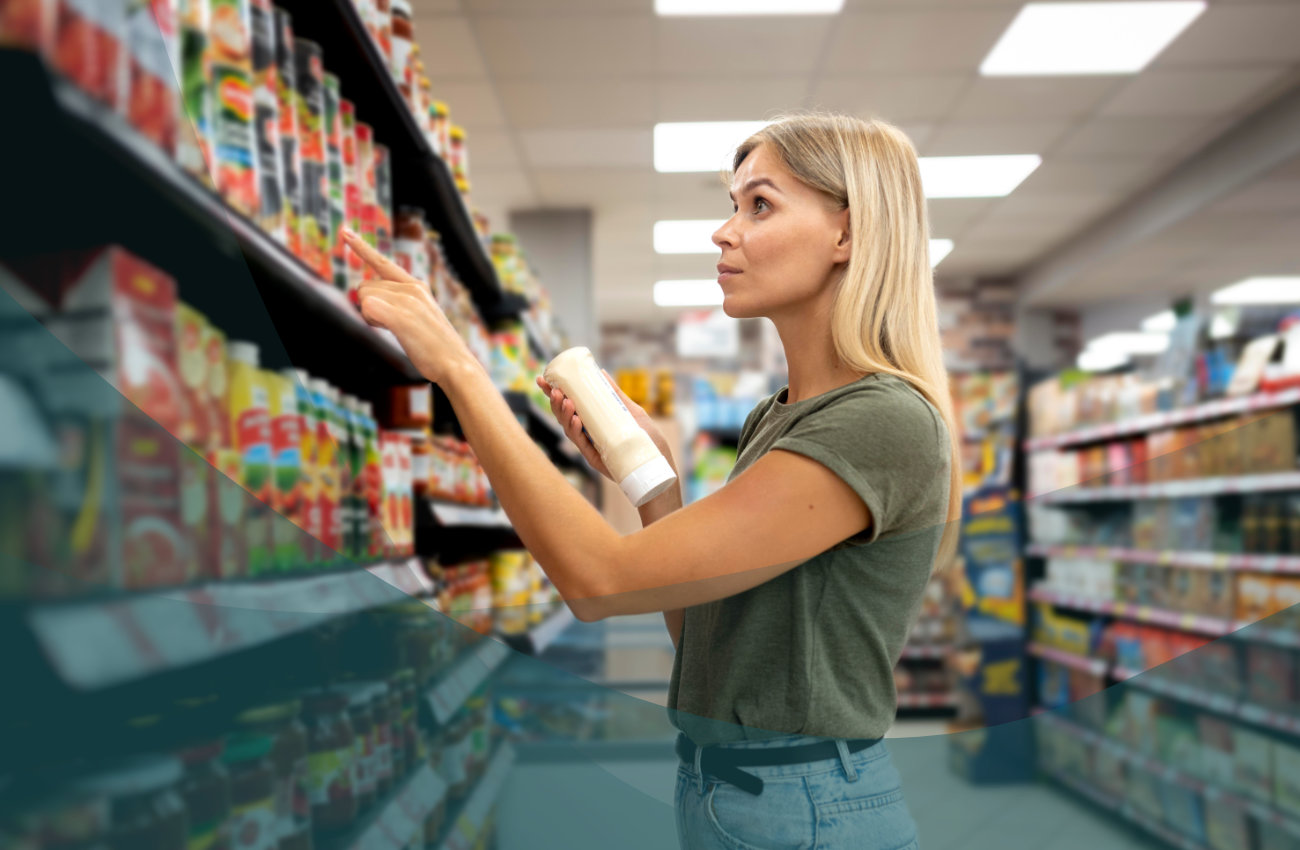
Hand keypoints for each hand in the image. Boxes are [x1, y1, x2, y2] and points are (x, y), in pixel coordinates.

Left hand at [341, 229, 478, 385]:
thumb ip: (396, 305)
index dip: (362, 248)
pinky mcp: (401, 315)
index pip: (383, 263)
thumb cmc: (435, 348)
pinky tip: (391, 329)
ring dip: (371, 317)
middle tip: (394, 326)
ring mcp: (407, 300)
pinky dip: (372, 319)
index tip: (344, 231)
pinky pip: (368, 308)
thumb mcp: (418, 318)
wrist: (456, 365)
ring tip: (399, 331)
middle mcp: (412, 288)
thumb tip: (368, 303)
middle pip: (366, 287)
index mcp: (417, 286)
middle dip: (369, 306)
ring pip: (364, 296)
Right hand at [535, 371, 675, 481]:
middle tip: (554, 390)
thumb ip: (617, 395)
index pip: (570, 404)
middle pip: (564, 415)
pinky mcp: (595, 458)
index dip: (555, 392)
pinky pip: (581, 443)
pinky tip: (575, 419)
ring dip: (564, 414)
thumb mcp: (633, 412)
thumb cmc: (647, 440)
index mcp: (593, 419)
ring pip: (569, 428)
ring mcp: (590, 445)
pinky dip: (576, 431)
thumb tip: (602, 372)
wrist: (658, 467)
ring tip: (565, 400)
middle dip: (555, 401)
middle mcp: (588, 432)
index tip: (543, 379)